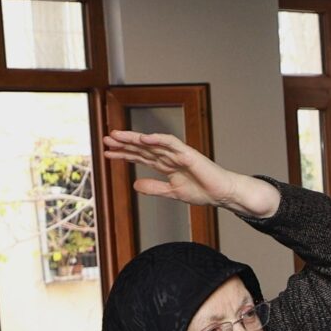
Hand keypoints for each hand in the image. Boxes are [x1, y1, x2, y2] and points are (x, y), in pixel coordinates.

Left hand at [103, 131, 278, 219]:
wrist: (223, 194)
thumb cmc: (204, 191)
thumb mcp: (173, 192)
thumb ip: (155, 188)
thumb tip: (134, 184)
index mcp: (166, 165)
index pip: (141, 157)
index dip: (124, 154)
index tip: (107, 153)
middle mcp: (170, 156)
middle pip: (143, 147)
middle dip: (124, 143)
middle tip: (106, 140)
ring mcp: (178, 153)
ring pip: (152, 142)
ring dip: (134, 138)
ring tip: (117, 136)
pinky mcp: (189, 153)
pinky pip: (171, 143)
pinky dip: (158, 139)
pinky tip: (144, 137)